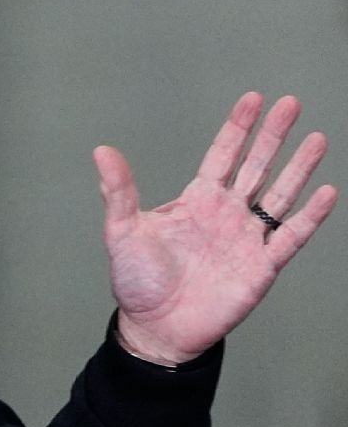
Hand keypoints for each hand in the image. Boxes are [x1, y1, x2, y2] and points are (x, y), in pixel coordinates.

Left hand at [93, 92, 337, 364]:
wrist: (155, 327)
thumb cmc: (137, 281)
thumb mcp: (122, 231)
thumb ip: (118, 191)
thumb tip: (102, 151)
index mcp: (196, 201)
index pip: (222, 155)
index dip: (238, 127)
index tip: (253, 98)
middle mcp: (226, 214)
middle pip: (256, 166)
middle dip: (273, 136)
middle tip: (291, 104)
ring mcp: (246, 238)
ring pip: (279, 195)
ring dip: (298, 168)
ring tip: (317, 139)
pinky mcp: (261, 267)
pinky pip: (289, 237)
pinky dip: (308, 217)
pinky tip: (325, 193)